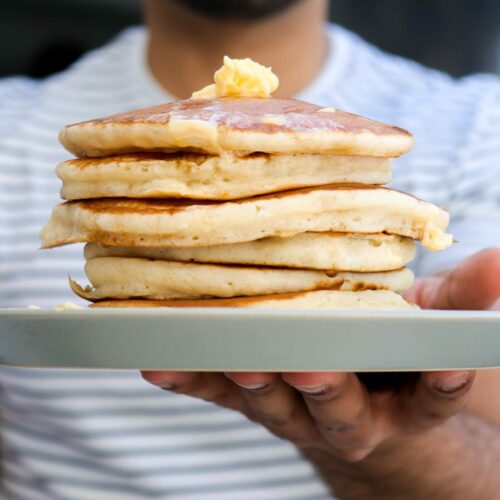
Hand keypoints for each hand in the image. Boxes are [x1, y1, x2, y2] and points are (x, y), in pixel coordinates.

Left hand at [142, 248, 499, 462]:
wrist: (357, 398)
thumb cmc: (391, 356)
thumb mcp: (432, 323)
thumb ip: (461, 298)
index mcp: (397, 395)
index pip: (424, 395)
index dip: (433, 384)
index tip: (441, 369)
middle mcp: (340, 411)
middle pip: (334, 406)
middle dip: (325, 387)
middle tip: (310, 365)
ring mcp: (289, 406)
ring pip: (271, 402)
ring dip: (249, 382)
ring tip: (234, 360)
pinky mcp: (246, 392)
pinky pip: (216, 390)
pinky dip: (192, 378)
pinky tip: (160, 361)